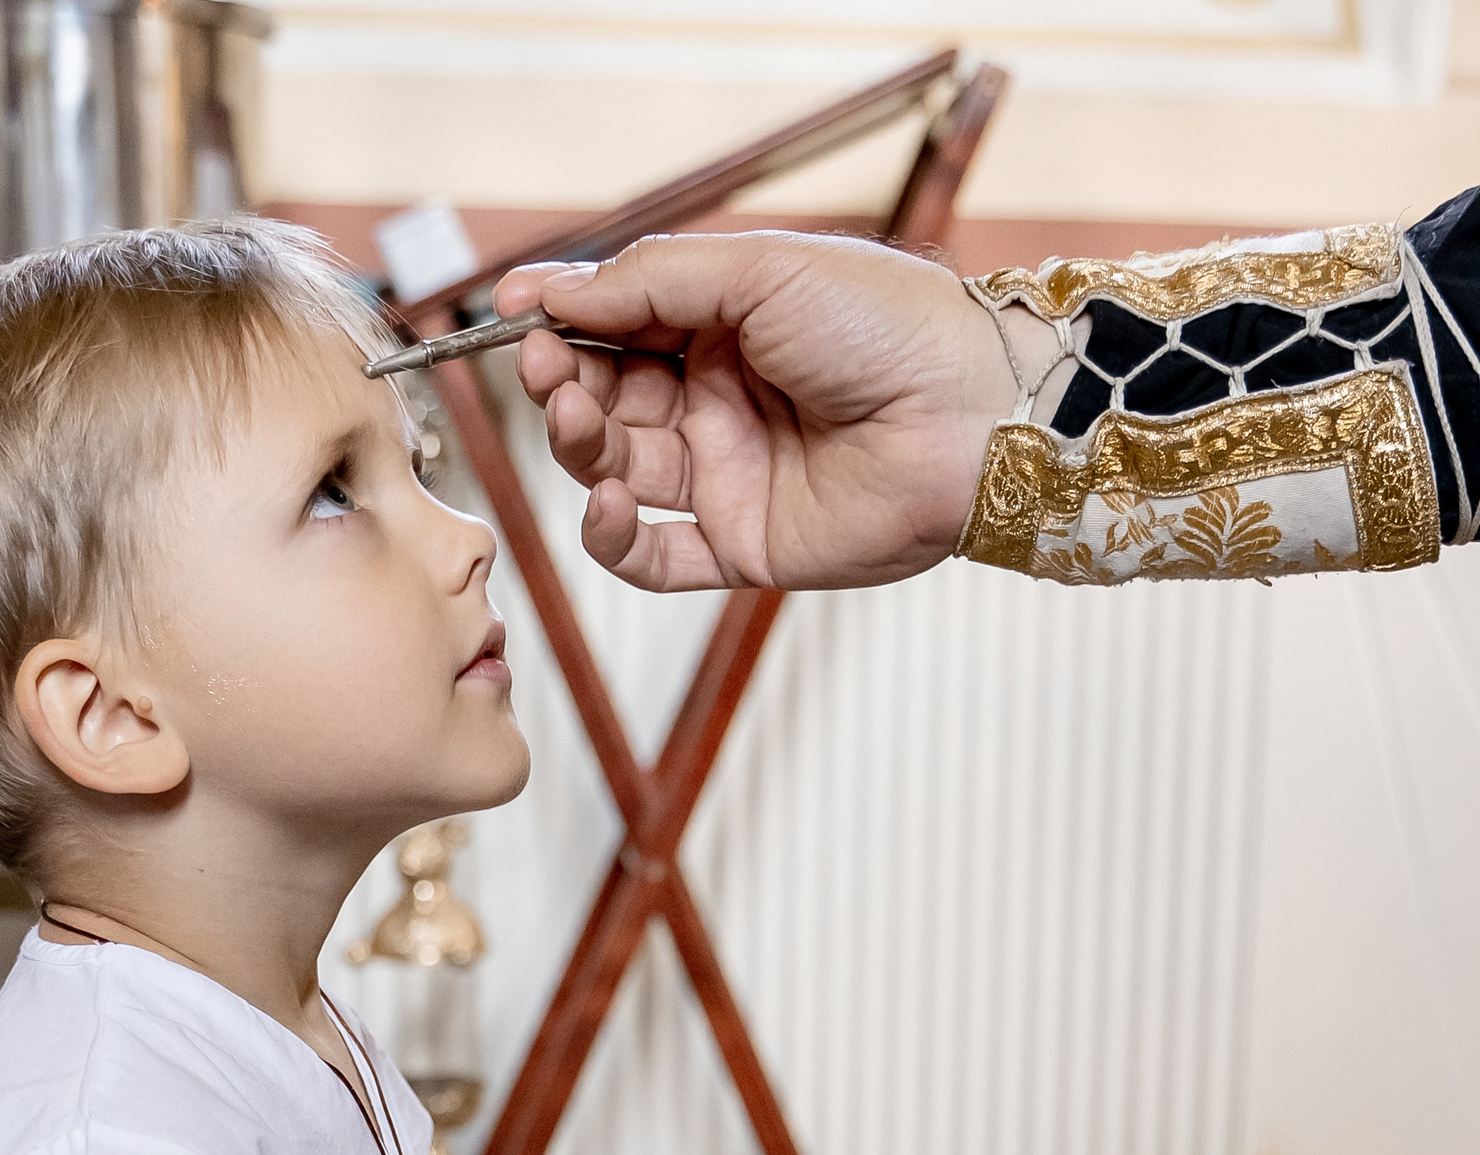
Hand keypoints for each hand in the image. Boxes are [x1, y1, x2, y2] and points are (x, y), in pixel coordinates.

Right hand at [496, 232, 1020, 591]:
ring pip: (616, 470)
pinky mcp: (745, 545)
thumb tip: (547, 291)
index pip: (614, 326)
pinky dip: (614, 539)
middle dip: (562, 384)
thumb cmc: (884, 325)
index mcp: (723, 325)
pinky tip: (604, 504)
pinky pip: (656, 560)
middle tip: (549, 370)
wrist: (968, 414)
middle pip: (603, 399)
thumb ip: (649, 282)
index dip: (559, 322)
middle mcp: (718, 401)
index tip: (511, 315)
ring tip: (582, 423)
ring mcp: (729, 476)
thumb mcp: (758, 270)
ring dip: (579, 446)